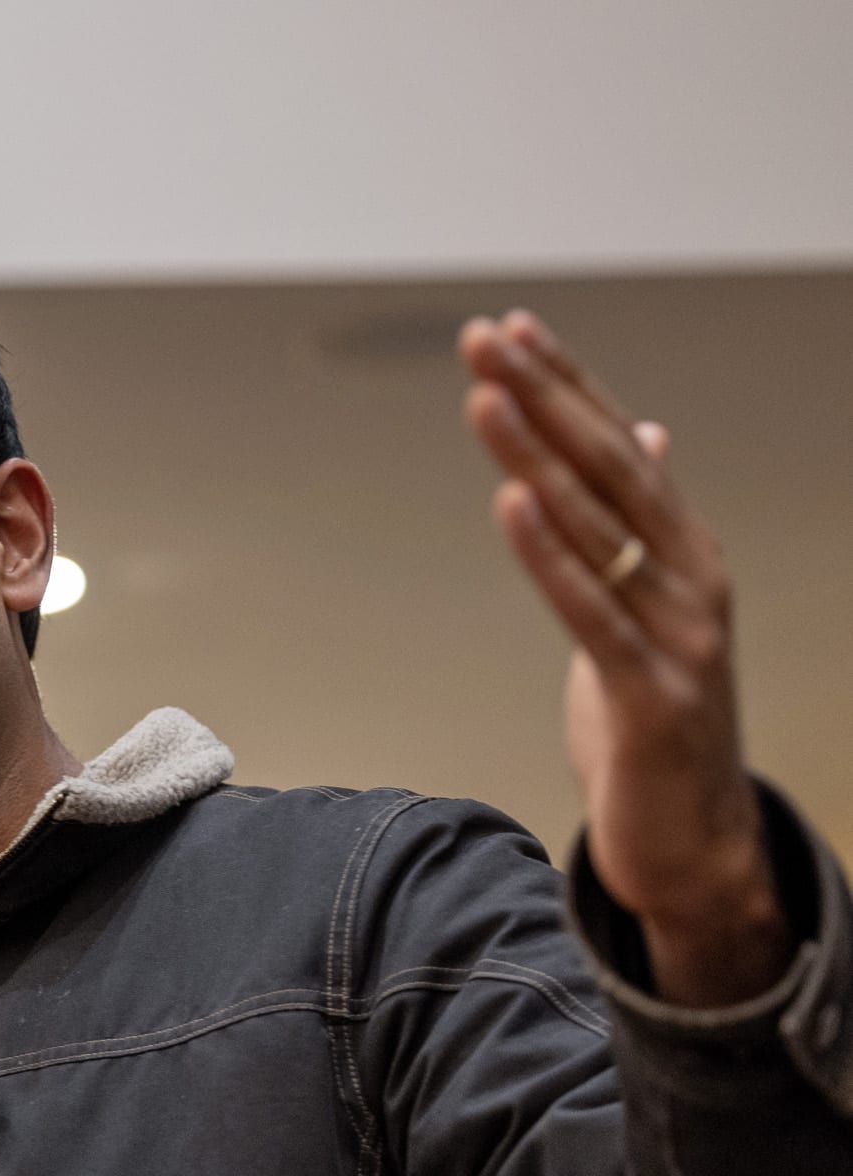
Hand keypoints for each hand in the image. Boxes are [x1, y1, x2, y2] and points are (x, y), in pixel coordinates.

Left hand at [460, 310, 790, 1005]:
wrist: (696, 841)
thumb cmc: (660, 722)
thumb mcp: (649, 609)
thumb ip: (643, 524)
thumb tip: (648, 434)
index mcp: (683, 552)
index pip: (618, 445)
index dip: (566, 383)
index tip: (512, 329)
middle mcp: (690, 578)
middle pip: (609, 466)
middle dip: (544, 396)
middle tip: (485, 337)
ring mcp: (679, 635)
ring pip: (597, 528)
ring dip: (534, 457)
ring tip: (485, 398)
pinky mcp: (651, 696)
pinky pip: (589, 613)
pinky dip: (547, 555)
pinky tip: (510, 502)